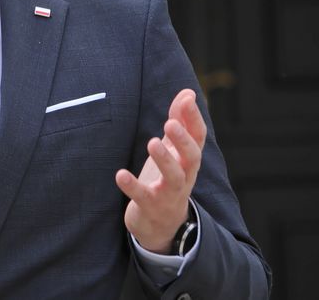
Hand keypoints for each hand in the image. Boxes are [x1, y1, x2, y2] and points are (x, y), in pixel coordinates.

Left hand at [115, 89, 206, 253]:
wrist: (163, 226)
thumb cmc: (168, 179)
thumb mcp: (174, 150)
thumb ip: (180, 121)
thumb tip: (188, 92)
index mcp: (189, 160)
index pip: (198, 137)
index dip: (194, 118)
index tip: (187, 100)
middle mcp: (185, 176)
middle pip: (192, 157)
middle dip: (182, 140)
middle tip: (170, 123)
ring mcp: (169, 194)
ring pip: (174, 178)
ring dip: (164, 160)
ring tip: (152, 142)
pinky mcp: (151, 207)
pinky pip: (143, 196)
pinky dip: (132, 186)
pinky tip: (120, 174)